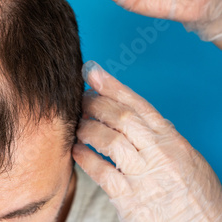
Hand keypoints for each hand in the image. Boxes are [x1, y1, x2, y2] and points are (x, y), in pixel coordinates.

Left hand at [72, 60, 221, 220]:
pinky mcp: (130, 200)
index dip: (112, 85)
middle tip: (80, 100)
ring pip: (109, 140)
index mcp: (172, 141)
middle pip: (122, 117)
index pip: (138, 105)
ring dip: (87, 129)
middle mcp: (160, 155)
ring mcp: (144, 177)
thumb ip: (159, 136)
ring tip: (78, 126)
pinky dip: (84, 158)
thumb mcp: (186, 158)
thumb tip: (130, 116)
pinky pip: (101, 172)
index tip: (92, 71)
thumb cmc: (195, 195)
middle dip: (95, 104)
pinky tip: (77, 151)